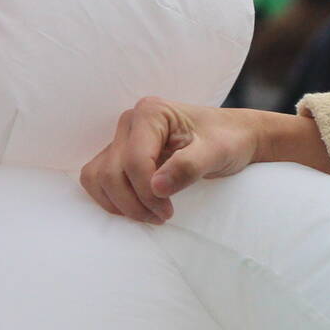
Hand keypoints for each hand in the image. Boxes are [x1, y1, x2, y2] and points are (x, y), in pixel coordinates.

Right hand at [79, 97, 268, 223]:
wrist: (232, 136)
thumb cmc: (227, 140)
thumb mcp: (217, 153)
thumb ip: (189, 167)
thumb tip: (156, 187)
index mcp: (151, 113)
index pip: (134, 160)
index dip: (147, 193)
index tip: (169, 211)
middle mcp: (130, 122)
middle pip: (110, 172)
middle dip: (133, 202)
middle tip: (162, 216)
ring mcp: (122, 138)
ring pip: (97, 176)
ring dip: (118, 203)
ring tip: (149, 213)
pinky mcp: (119, 154)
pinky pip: (98, 180)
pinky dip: (111, 199)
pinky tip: (138, 206)